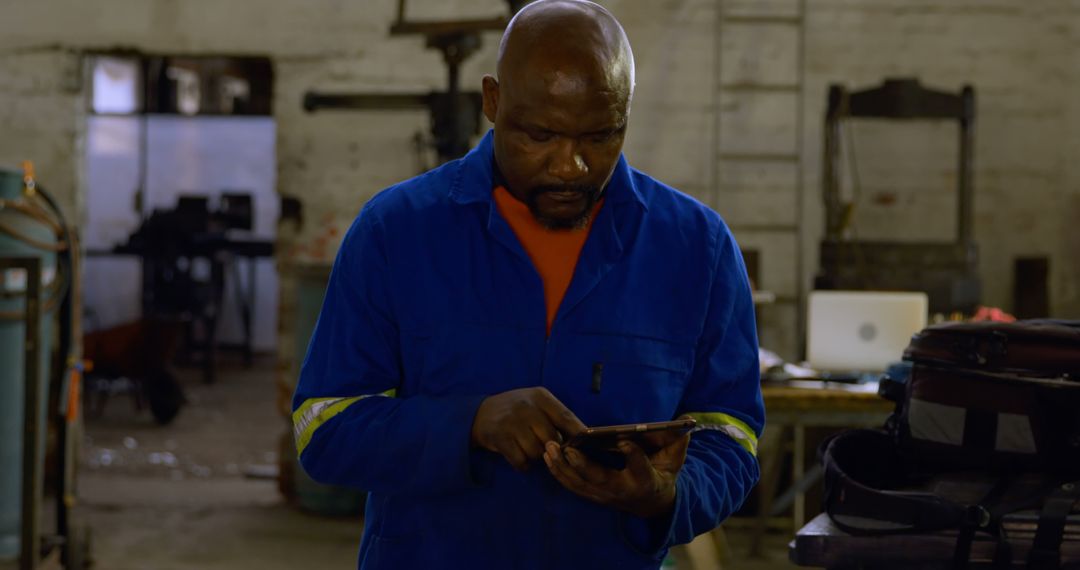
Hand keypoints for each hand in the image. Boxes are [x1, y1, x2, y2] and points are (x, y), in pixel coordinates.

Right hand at [471, 387, 586, 471]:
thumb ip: (557, 417)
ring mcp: (512, 422)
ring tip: (528, 449)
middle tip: (545, 448)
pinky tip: (518, 455)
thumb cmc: (517, 412)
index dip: (578, 434)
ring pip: (536, 452)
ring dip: (535, 457)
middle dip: (552, 449)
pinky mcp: (499, 438)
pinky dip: (522, 464)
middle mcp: (526, 407)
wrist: (479, 414)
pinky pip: (521, 461)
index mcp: (540, 397)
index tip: (586, 446)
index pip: (566, 417)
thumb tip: (583, 438)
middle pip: (552, 439)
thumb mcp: (536, 404)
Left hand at [543, 420, 691, 518]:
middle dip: (582, 465)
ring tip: (549, 447)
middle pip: (600, 479)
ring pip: (580, 484)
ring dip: (562, 467)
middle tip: (568, 447)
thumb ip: (678, 441)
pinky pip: (572, 486)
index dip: (633, 455)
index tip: (625, 441)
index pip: (640, 467)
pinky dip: (558, 472)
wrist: (653, 503)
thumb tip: (686, 420)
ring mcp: (605, 496)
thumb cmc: (663, 473)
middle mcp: (623, 491)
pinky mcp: (593, 496)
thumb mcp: (674, 458)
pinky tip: (548, 456)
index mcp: (646, 480)